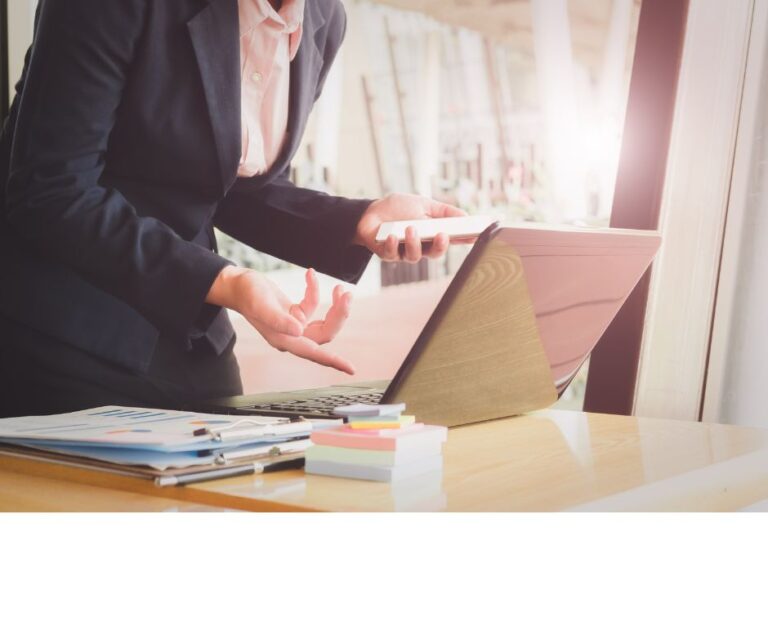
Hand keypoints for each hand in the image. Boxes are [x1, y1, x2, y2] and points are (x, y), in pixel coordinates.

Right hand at [207, 266, 354, 373]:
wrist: (237, 284)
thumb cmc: (246, 294)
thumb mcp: (261, 304)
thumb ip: (279, 319)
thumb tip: (299, 331)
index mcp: (284, 339)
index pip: (313, 352)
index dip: (332, 360)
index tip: (350, 368)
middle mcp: (291, 336)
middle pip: (325, 333)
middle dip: (339, 315)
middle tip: (347, 293)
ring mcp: (294, 326)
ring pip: (324, 322)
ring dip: (334, 306)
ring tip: (340, 288)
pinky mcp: (295, 314)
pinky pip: (312, 304)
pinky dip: (314, 289)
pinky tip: (310, 274)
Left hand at [353, 193, 467, 262]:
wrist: (371, 212)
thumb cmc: (400, 208)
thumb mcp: (424, 204)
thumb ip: (444, 211)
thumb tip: (466, 216)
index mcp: (433, 234)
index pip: (452, 239)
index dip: (465, 239)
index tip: (475, 236)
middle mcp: (422, 247)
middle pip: (436, 253)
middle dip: (440, 246)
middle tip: (442, 235)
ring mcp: (405, 252)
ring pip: (415, 256)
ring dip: (414, 242)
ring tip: (411, 229)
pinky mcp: (388, 254)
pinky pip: (392, 254)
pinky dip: (393, 245)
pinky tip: (392, 236)